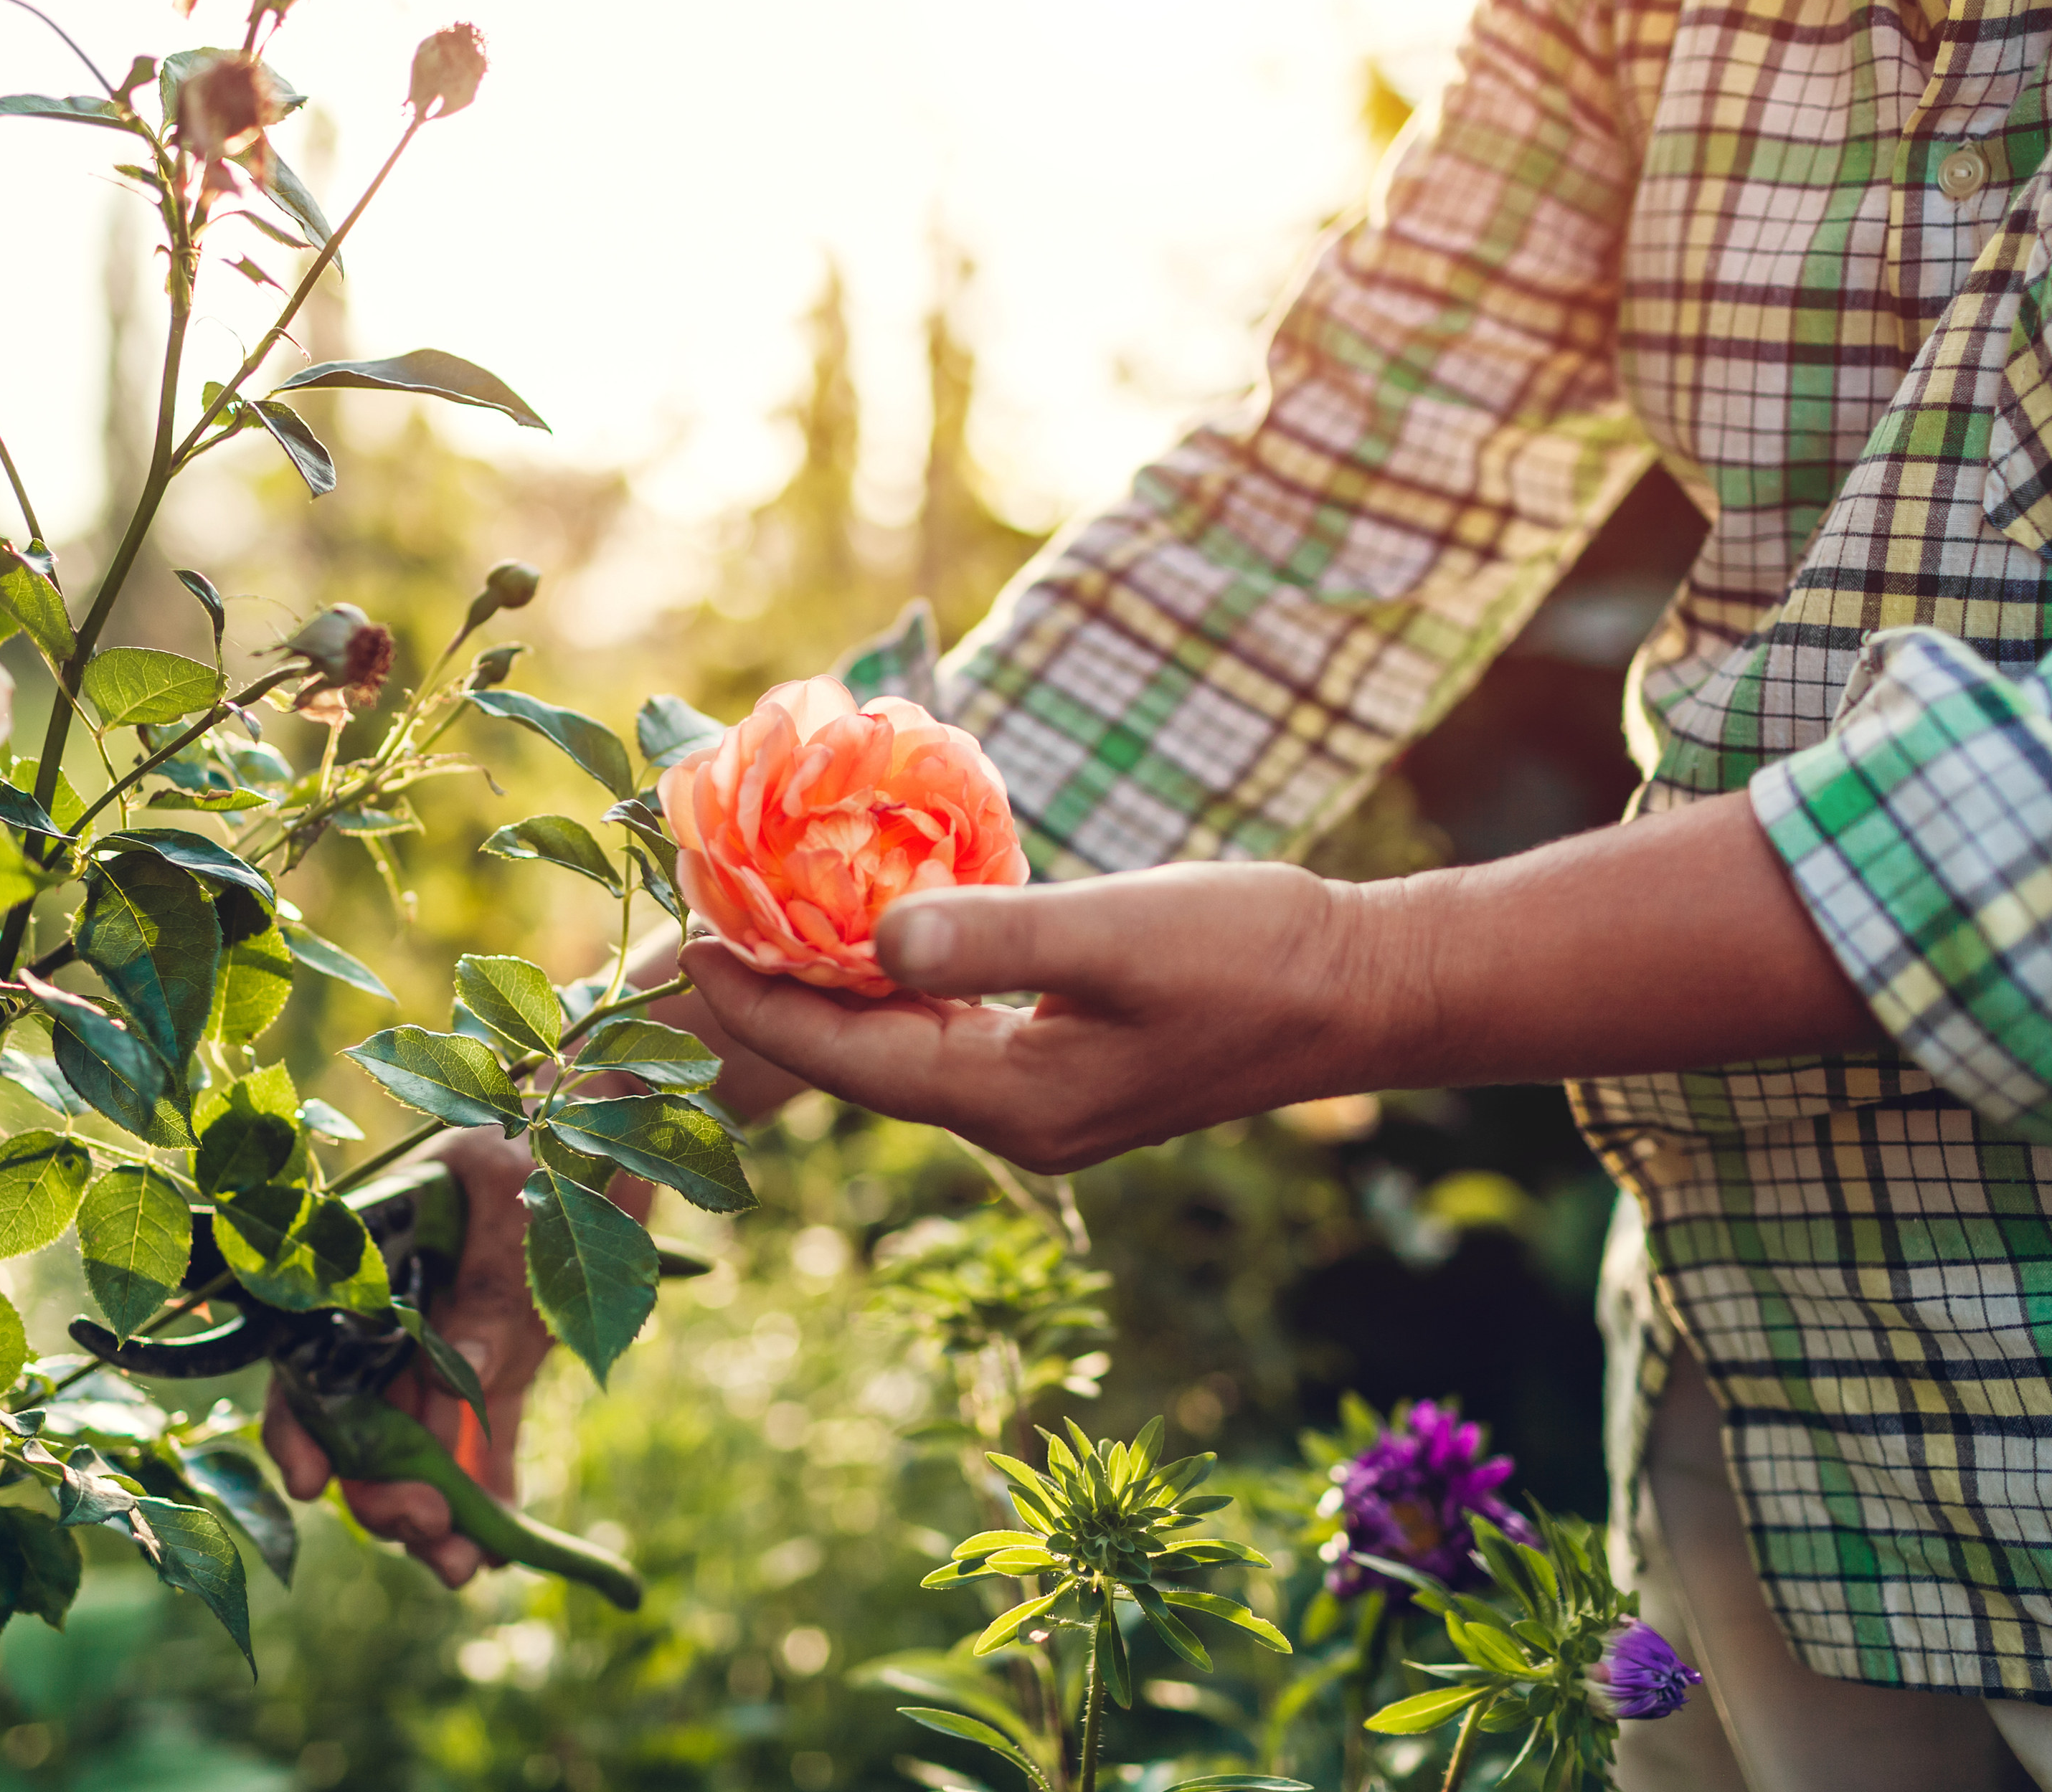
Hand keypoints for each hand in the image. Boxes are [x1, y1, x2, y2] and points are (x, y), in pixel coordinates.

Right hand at [258, 1127, 543, 1585]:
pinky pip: (484, 1447)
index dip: (302, 1428)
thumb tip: (472, 1375)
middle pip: (361, 1429)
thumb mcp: (508, 1183)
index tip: (315, 1483)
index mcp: (365, 1275)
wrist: (603, 1117)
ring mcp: (446, 1351)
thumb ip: (488, 1281)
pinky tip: (497, 1547)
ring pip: (419, 1453)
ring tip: (462, 1565)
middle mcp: (392, 1323)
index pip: (309, 1361)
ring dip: (432, 1515)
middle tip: (423, 1526)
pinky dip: (487, 1496)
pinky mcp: (503, 1372)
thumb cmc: (539, 1129)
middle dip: (380, 1490)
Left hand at [681, 862, 1374, 1171]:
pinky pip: (953, 1038)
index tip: (690, 946)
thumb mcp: (1116, 931)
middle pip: (860, 1067)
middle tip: (705, 930)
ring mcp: (1046, 1105)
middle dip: (779, 1006)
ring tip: (767, 931)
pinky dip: (903, 992)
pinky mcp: (1072, 1073)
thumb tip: (874, 934)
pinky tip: (879, 942)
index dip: (761, 1006)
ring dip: (836, 997)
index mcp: (1012, 1101)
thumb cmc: (1250, 953)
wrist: (1361, 991)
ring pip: (903, 1053)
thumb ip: (993, 935)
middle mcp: (1015, 1121)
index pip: (846, 1060)